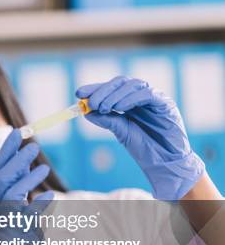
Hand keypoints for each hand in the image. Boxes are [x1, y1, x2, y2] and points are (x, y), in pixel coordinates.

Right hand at [0, 129, 51, 244]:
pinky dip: (39, 205)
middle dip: (16, 161)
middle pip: (0, 179)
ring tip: (44, 168)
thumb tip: (23, 154)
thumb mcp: (17, 197)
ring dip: (27, 179)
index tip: (15, 133)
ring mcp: (6, 219)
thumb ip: (18, 178)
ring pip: (11, 194)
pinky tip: (50, 195)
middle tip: (33, 147)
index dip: (5, 151)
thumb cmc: (20, 224)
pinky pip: (28, 216)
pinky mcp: (19, 232)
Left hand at [76, 76, 204, 199]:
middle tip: (90, 102)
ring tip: (103, 107)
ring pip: (133, 85)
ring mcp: (154, 98)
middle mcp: (141, 96)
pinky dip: (131, 98)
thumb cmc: (144, 147)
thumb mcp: (120, 131)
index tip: (79, 93)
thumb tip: (86, 111)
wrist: (164, 161)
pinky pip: (147, 94)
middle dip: (103, 90)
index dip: (95, 88)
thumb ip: (106, 119)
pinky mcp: (165, 103)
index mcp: (130, 101)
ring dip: (114, 95)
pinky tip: (120, 108)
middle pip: (121, 83)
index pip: (111, 88)